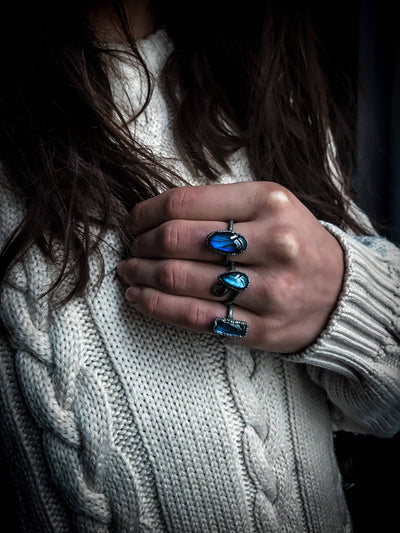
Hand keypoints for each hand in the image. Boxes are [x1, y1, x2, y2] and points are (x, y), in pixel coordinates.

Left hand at [117, 181, 343, 352]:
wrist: (340, 292)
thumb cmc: (294, 242)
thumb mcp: (269, 205)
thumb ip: (218, 204)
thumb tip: (153, 216)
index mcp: (269, 202)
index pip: (184, 203)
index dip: (146, 213)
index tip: (133, 221)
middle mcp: (272, 243)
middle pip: (176, 240)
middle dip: (141, 245)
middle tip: (132, 248)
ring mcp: (268, 289)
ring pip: (180, 280)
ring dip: (141, 275)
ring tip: (129, 271)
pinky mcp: (261, 328)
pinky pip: (195, 317)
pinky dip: (156, 306)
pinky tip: (139, 297)